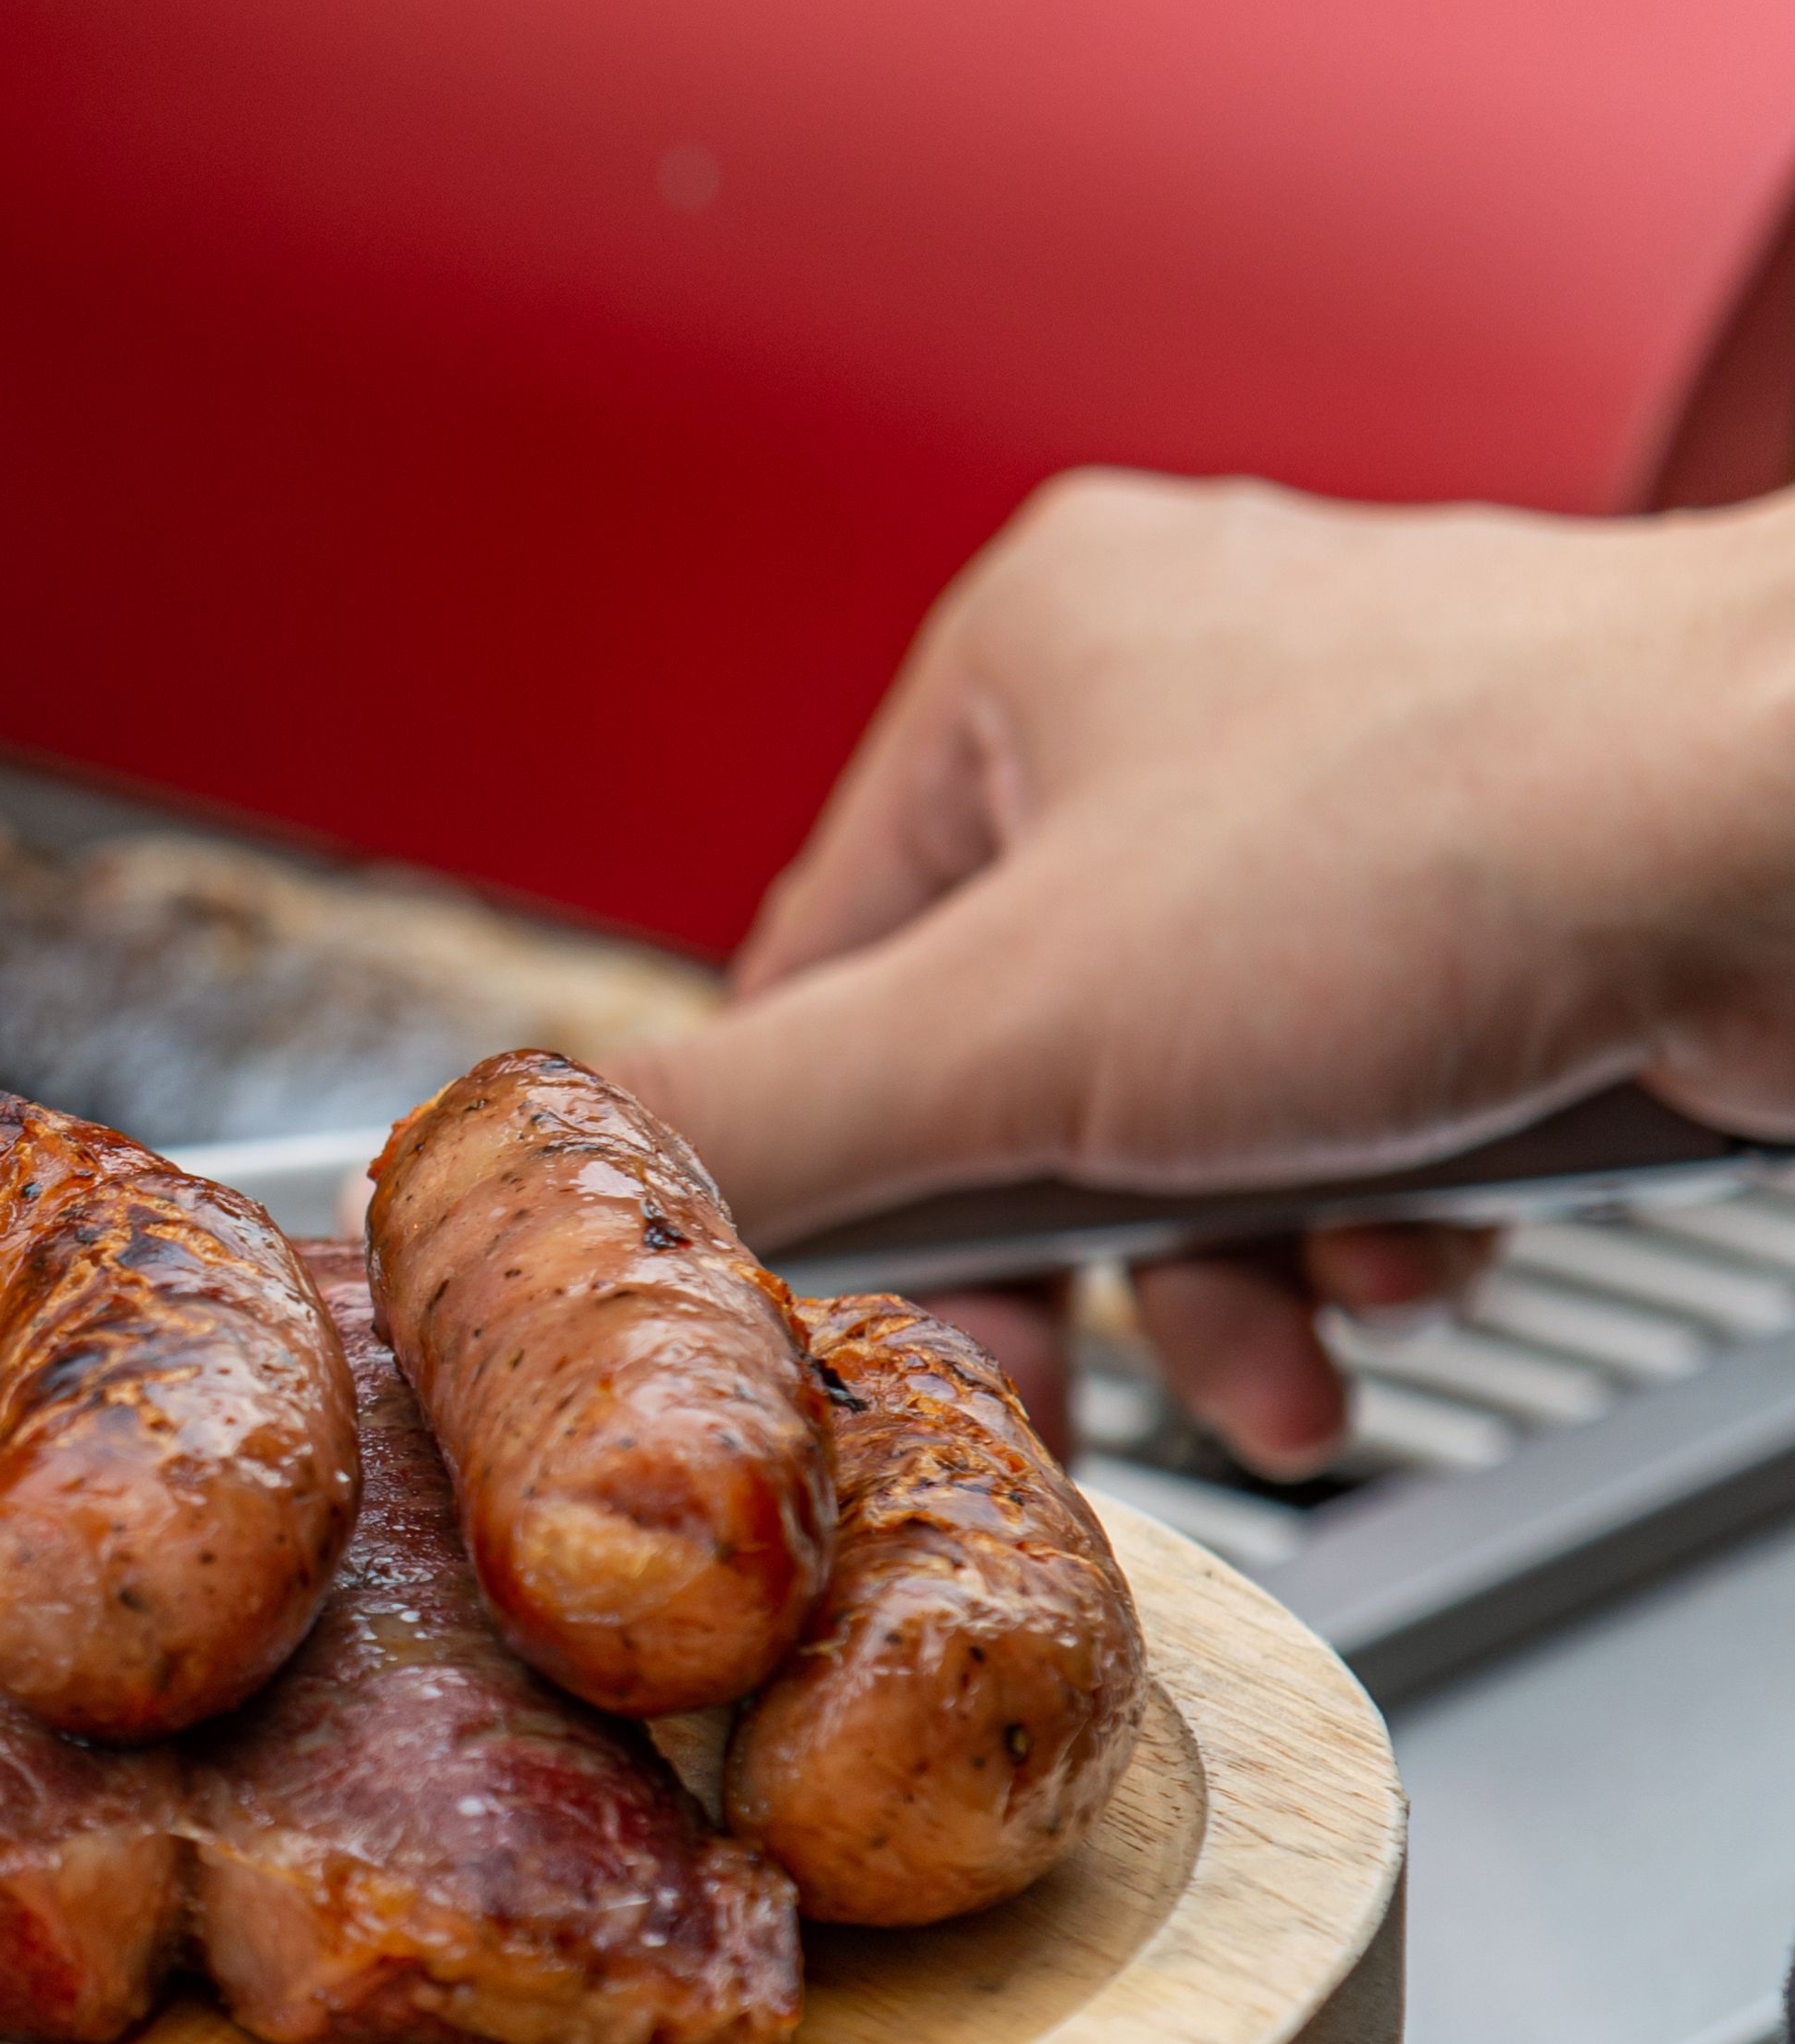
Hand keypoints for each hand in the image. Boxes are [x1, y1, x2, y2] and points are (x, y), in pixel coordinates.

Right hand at [611, 470, 1794, 1466]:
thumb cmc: (1478, 833)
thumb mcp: (1014, 1029)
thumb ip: (760, 1116)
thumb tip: (515, 1160)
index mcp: (1034, 658)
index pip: (830, 971)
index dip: (856, 1181)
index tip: (886, 1325)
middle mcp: (1197, 705)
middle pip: (1025, 1069)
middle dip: (1084, 1261)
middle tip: (1076, 1385)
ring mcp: (1377, 806)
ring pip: (1206, 1116)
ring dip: (1242, 1279)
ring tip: (1299, 1353)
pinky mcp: (1528, 913)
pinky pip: (1377, 1118)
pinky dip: (1387, 1227)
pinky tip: (1424, 1257)